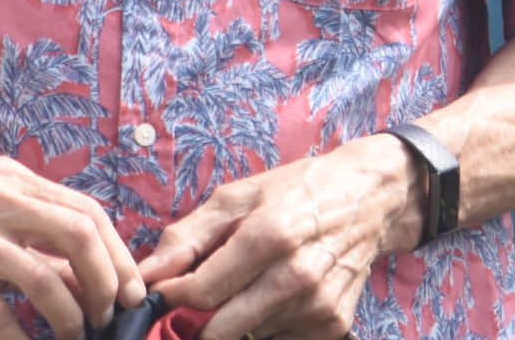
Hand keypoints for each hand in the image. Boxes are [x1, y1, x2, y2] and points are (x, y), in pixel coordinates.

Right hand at [0, 157, 144, 339]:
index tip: (132, 292)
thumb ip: (35, 243)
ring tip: (75, 337)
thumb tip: (94, 279)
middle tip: (112, 317)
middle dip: (107, 281)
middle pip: (77, 232)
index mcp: (9, 178)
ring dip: (69, 316)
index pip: (86, 209)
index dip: (117, 254)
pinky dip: (19, 336)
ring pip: (43, 274)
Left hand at [136, 135, 419, 339]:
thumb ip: (187, 236)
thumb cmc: (297, 190)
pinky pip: (278, 339)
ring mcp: (317, 305)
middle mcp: (296, 276)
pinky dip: (265, 325)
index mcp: (269, 235)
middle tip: (196, 298)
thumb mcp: (239, 196)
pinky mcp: (332, 325)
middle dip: (198, 319)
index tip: (162, 293)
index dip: (172, 297)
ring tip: (246, 284)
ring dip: (234, 319)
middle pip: (222, 327)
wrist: (369, 198)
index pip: (203, 291)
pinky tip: (273, 295)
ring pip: (248, 335)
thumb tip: (146, 274)